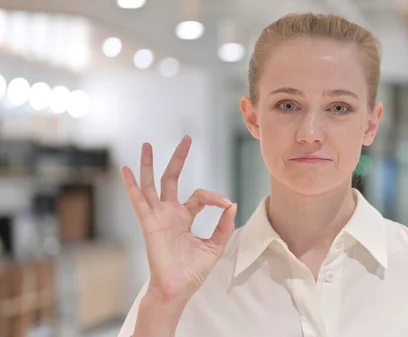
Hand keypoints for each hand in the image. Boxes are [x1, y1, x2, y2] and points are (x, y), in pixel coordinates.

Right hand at [120, 135, 236, 301]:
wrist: (178, 288)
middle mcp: (170, 213)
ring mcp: (158, 216)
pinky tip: (126, 170)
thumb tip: (232, 204)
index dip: (215, 197)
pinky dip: (132, 185)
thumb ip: (224, 226)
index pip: (200, 196)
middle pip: (172, 178)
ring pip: (152, 184)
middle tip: (186, 139)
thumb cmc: (193, 271)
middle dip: (178, 158)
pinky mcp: (150, 223)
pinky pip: (139, 201)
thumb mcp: (215, 246)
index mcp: (185, 217)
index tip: (226, 203)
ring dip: (149, 164)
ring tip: (147, 144)